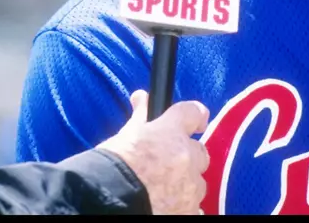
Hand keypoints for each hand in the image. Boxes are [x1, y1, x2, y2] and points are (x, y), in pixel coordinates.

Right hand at [97, 90, 209, 214]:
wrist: (108, 201)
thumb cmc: (111, 166)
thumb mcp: (125, 137)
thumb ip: (139, 117)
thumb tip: (141, 98)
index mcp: (170, 133)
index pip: (193, 112)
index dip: (196, 116)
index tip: (196, 122)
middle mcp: (186, 158)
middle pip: (200, 152)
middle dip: (188, 156)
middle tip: (168, 164)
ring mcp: (190, 187)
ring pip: (198, 183)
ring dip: (186, 184)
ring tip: (163, 190)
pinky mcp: (189, 211)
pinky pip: (195, 207)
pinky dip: (184, 206)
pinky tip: (166, 206)